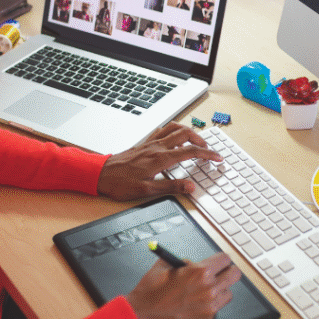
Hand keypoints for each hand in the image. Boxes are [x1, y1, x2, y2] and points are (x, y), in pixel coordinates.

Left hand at [97, 122, 220, 200]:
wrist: (101, 174)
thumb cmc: (120, 183)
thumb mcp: (146, 190)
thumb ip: (171, 188)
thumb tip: (190, 186)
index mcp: (160, 158)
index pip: (190, 152)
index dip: (207, 154)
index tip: (218, 158)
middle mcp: (157, 147)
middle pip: (185, 134)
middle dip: (201, 140)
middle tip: (209, 150)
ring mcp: (150, 143)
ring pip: (175, 128)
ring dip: (189, 131)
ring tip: (196, 141)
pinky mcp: (145, 143)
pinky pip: (163, 130)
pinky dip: (175, 130)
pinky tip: (175, 136)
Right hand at [127, 253, 241, 318]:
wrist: (142, 317)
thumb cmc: (150, 293)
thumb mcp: (164, 266)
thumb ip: (183, 262)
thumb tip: (192, 263)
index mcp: (200, 272)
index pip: (225, 259)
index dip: (220, 259)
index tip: (219, 261)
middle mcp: (209, 289)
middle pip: (234, 275)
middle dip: (227, 271)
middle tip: (220, 272)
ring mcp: (210, 306)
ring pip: (228, 292)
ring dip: (220, 289)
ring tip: (205, 289)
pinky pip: (217, 307)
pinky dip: (210, 304)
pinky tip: (196, 302)